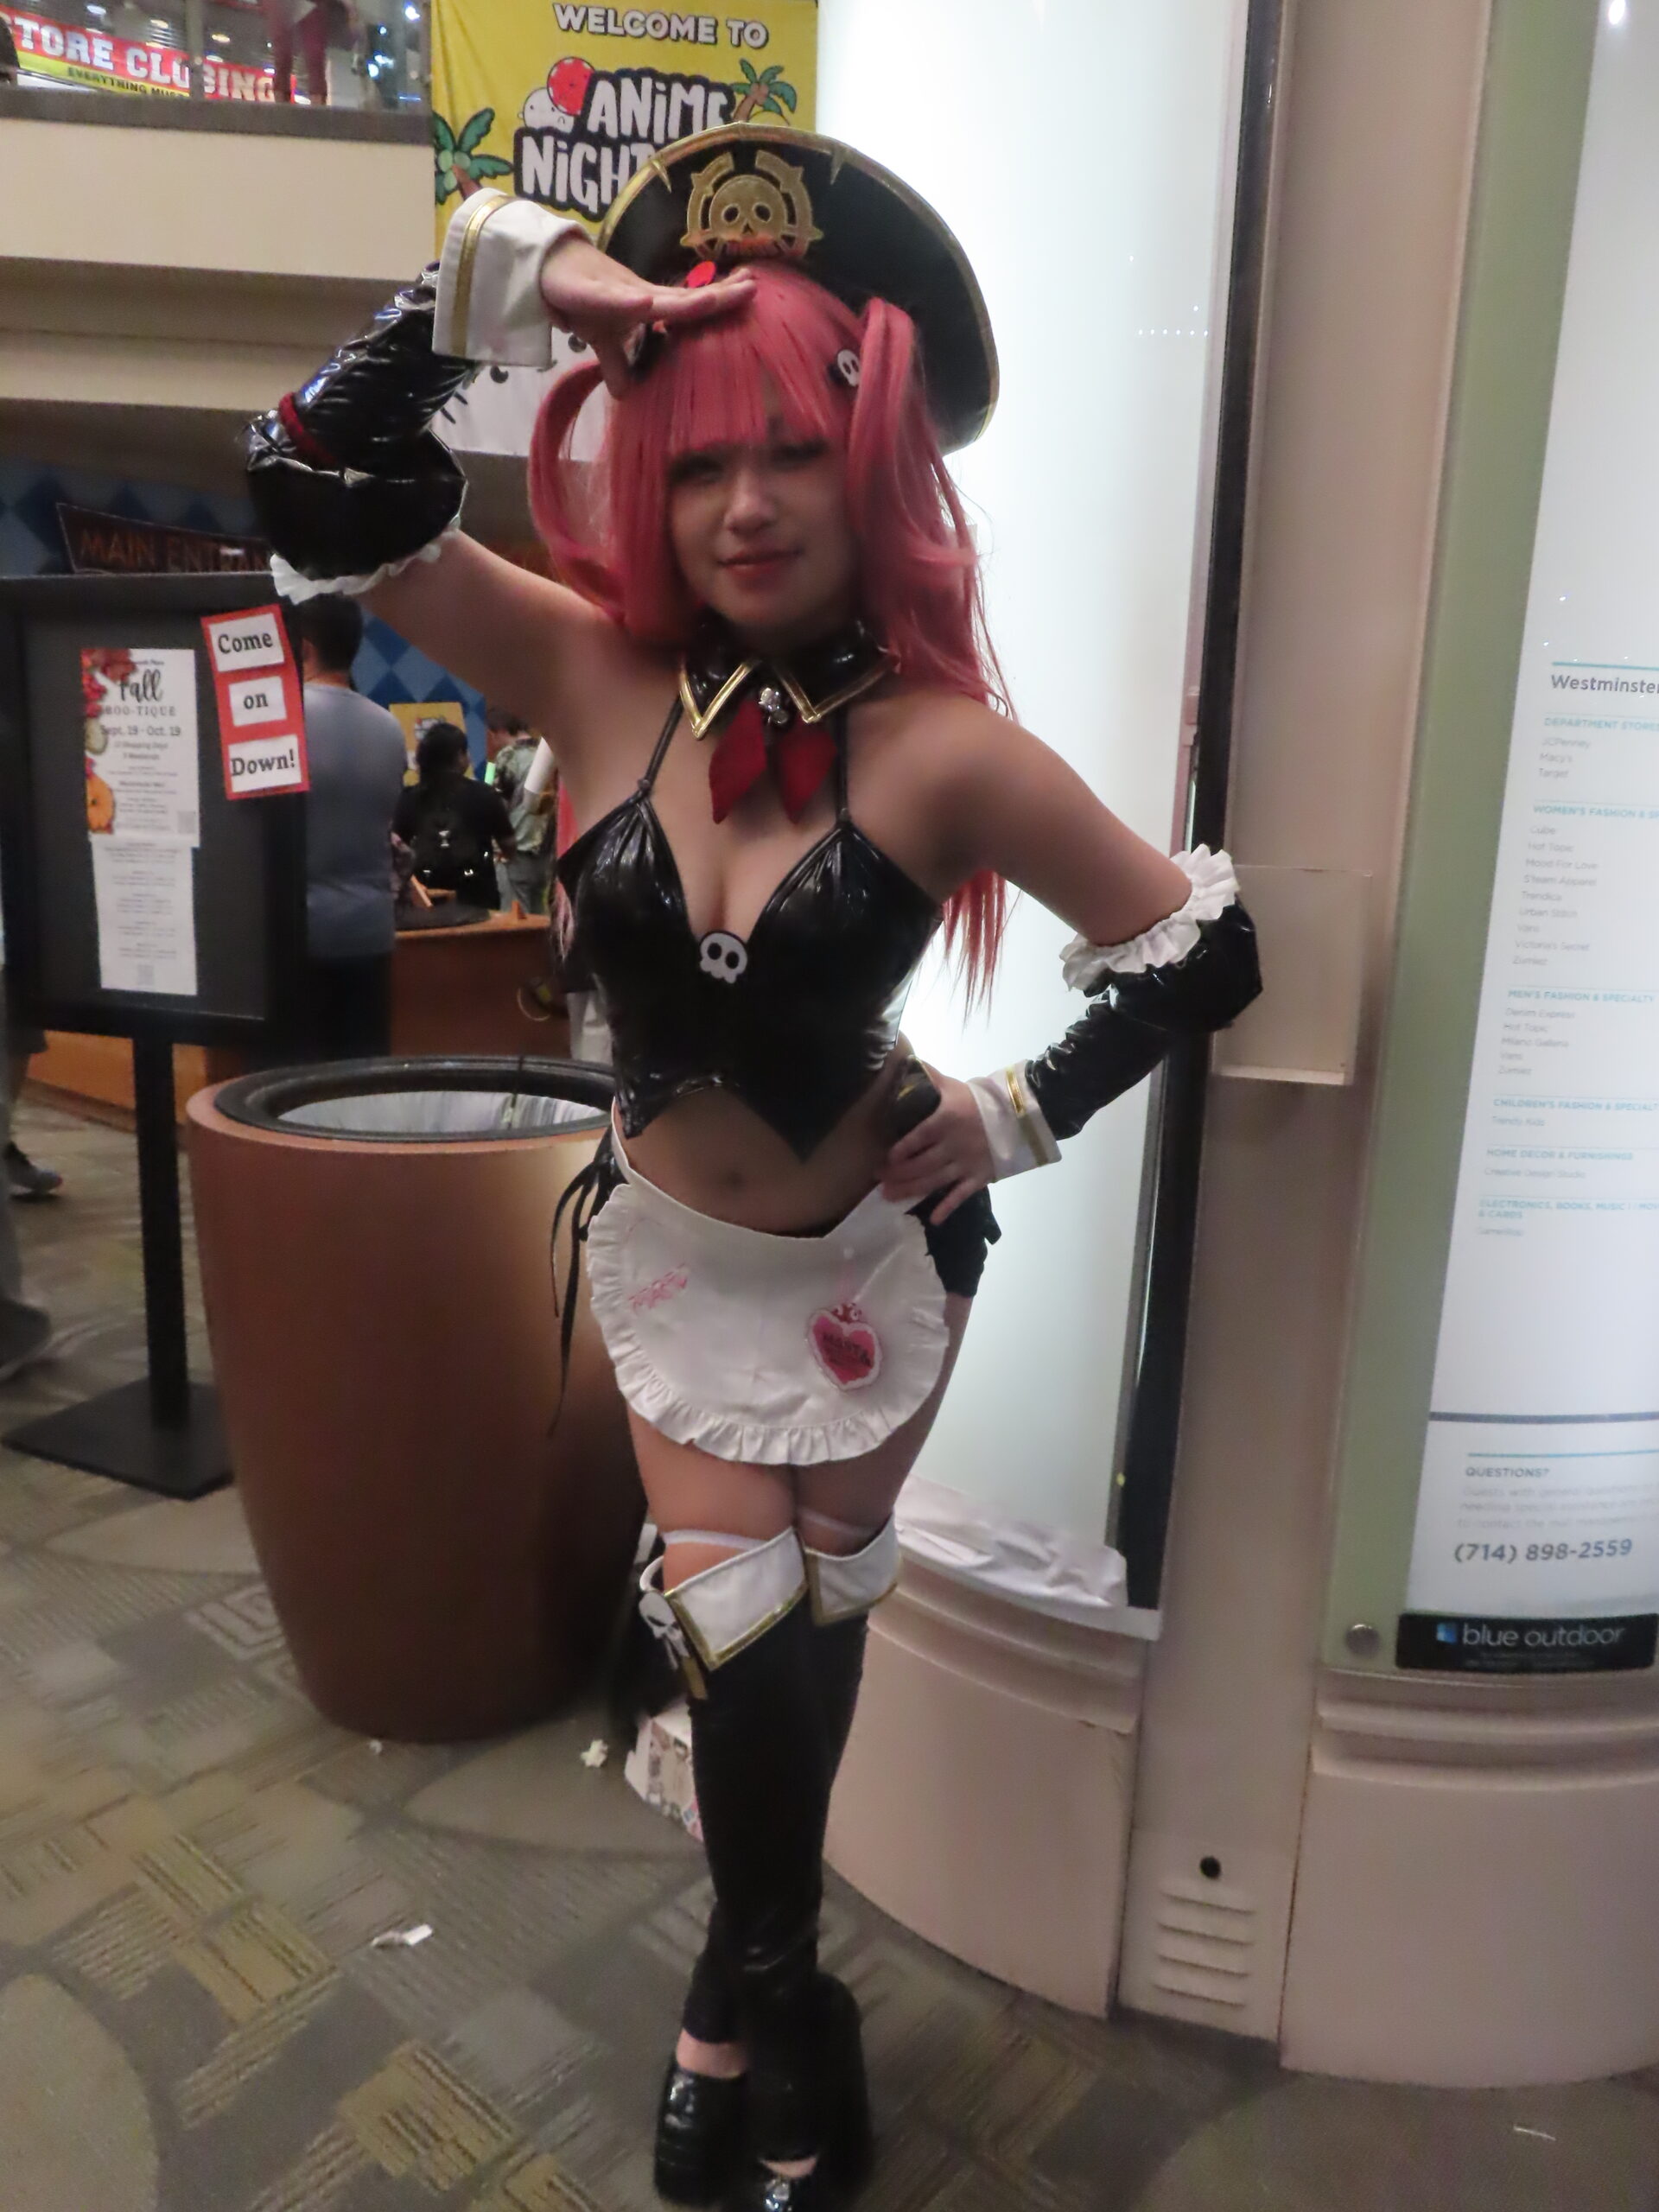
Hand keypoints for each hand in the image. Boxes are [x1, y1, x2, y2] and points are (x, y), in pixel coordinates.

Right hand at [539, 237, 753, 398]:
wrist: (545, 267)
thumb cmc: (580, 298)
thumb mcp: (601, 340)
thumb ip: (617, 364)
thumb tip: (626, 394)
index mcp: (648, 306)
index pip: (691, 306)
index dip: (720, 301)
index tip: (752, 294)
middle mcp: (641, 296)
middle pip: (686, 298)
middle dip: (718, 295)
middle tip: (753, 287)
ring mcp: (617, 292)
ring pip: (657, 297)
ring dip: (684, 299)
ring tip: (713, 299)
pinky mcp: (588, 293)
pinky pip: (610, 300)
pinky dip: (628, 304)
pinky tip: (645, 304)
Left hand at [880, 1072, 993, 1224]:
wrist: (1018, 1116)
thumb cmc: (980, 1101)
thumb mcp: (953, 1086)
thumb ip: (930, 1077)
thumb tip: (907, 1060)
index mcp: (946, 1121)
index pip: (918, 1137)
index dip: (901, 1149)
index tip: (885, 1158)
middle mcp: (954, 1145)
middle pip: (921, 1164)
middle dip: (898, 1174)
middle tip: (879, 1180)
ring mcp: (966, 1164)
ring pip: (934, 1181)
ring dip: (910, 1190)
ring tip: (890, 1196)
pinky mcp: (979, 1177)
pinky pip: (960, 1195)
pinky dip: (947, 1207)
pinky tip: (933, 1218)